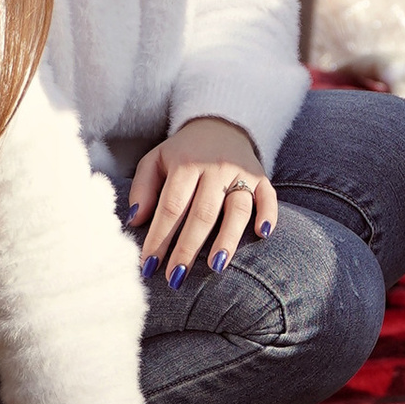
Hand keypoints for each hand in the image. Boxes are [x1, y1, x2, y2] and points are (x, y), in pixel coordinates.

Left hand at [129, 116, 277, 283]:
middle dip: (188, 248)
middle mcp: (215, 168)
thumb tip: (135, 221)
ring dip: (227, 239)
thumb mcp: (155, 160)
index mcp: (186, 164)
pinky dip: (268, 214)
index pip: (171, 207)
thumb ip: (143, 188)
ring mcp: (241, 172)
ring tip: (216, 267)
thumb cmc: (183, 153)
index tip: (149, 265)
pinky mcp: (262, 177)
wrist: (220, 125)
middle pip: (202, 213)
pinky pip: (268, 197)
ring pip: (237, 209)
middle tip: (176, 278)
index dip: (159, 237)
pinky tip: (263, 234)